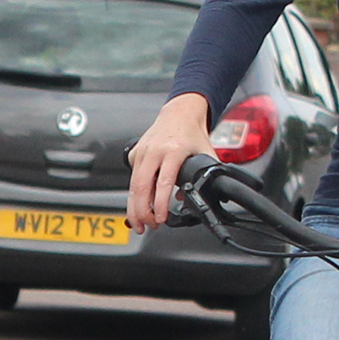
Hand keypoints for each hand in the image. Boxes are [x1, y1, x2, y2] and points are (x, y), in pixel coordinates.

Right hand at [124, 96, 214, 231]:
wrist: (179, 113)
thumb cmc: (191, 133)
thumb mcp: (206, 154)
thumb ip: (205, 177)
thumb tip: (192, 198)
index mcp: (173, 151)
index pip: (162, 183)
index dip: (160, 205)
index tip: (161, 219)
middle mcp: (154, 151)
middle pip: (141, 187)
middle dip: (142, 211)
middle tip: (148, 226)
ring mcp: (142, 151)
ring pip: (132, 185)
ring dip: (134, 207)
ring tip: (140, 223)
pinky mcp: (135, 153)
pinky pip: (132, 178)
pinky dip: (135, 194)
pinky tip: (140, 204)